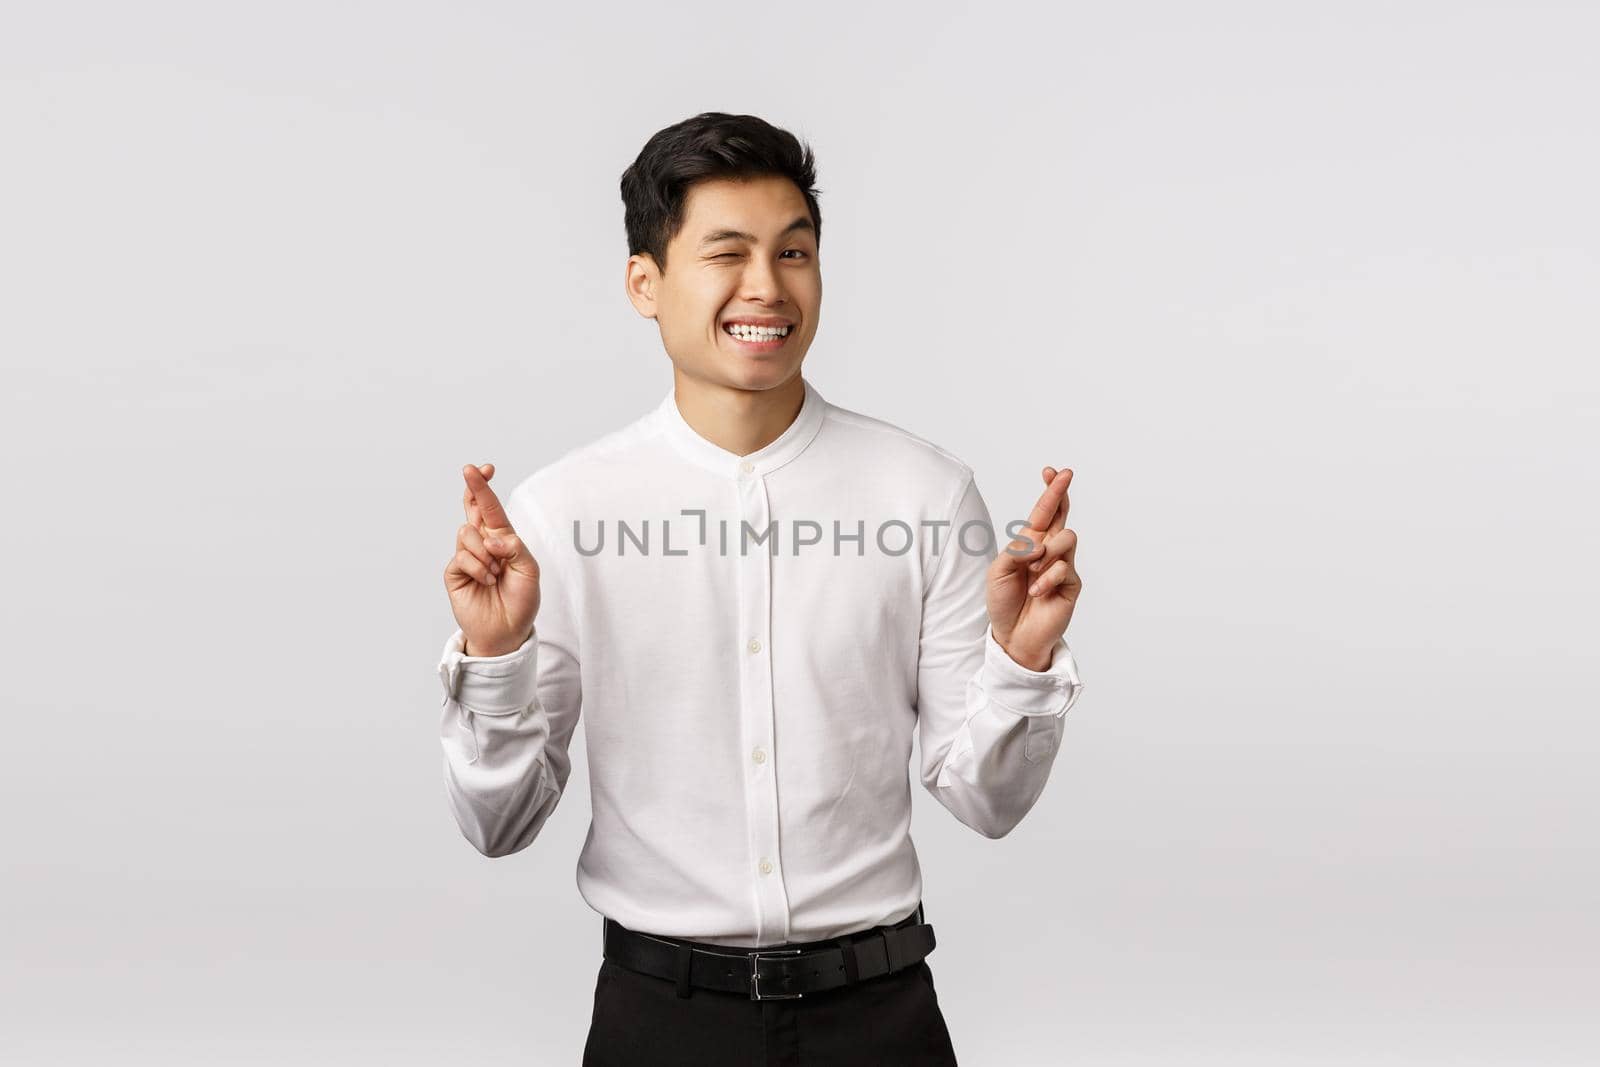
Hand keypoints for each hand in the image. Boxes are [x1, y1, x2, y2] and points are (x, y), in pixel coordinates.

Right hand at [443, 463, 540, 656]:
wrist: (507, 631)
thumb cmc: (522, 601)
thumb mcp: (530, 571)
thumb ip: (515, 548)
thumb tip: (491, 536)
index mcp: (503, 540)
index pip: (492, 508)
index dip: (485, 487)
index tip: (484, 468)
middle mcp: (483, 544)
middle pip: (472, 509)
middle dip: (473, 489)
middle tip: (471, 471)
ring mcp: (467, 557)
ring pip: (467, 532)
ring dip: (485, 551)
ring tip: (496, 573)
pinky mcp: (454, 572)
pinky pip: (461, 556)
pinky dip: (478, 567)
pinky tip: (486, 581)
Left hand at [987, 466, 1081, 669]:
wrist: (1013, 635)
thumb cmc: (1004, 601)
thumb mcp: (998, 572)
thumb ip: (1015, 552)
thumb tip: (1039, 542)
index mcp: (1031, 543)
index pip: (1044, 512)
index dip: (1049, 491)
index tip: (1051, 471)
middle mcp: (1049, 551)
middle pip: (1063, 515)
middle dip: (1062, 492)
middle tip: (1065, 475)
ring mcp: (1063, 566)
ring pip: (1067, 538)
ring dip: (1046, 553)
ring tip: (1032, 573)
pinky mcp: (1071, 584)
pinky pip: (1063, 569)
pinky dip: (1045, 578)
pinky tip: (1035, 592)